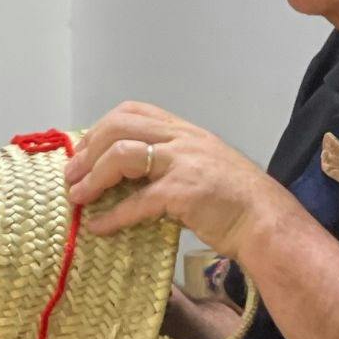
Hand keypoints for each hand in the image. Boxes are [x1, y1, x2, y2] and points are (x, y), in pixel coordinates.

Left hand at [63, 101, 296, 256]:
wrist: (267, 222)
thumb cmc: (234, 200)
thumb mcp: (201, 165)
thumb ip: (169, 161)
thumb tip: (125, 174)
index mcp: (185, 130)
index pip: (134, 111)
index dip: (102, 128)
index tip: (84, 151)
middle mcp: (182, 139)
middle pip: (120, 127)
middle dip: (88, 150)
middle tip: (72, 175)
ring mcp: (183, 163)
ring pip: (122, 155)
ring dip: (92, 177)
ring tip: (77, 197)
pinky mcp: (183, 193)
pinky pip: (136, 202)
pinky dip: (112, 216)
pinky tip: (98, 227)